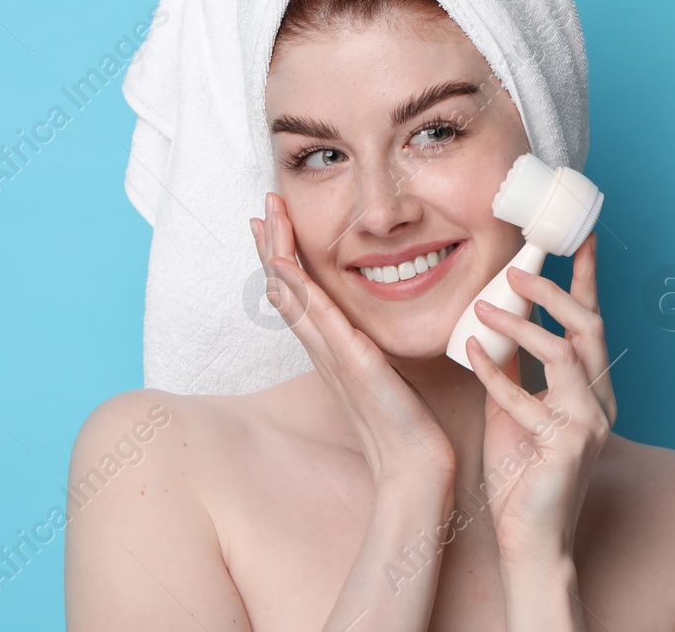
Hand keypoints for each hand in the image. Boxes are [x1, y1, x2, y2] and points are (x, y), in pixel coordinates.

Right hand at [251, 192, 454, 489]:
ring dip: (278, 255)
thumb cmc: (406, 425)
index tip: (273, 222)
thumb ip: (376, 350)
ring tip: (265, 220)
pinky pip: (321, 323)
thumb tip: (377, 329)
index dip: (283, 257)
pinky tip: (285, 268)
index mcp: (332, 350)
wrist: (413, 467)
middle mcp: (325, 351)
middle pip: (286, 289)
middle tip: (261, 207)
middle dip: (272, 245)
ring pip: (294, 298)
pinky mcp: (353, 365)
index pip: (300, 294)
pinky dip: (301, 293)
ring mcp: (334, 357)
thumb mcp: (387, 375)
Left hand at [465, 232, 615, 560]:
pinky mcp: (565, 447)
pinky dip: (497, 373)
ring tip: (484, 306)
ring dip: (523, 325)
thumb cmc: (523, 476)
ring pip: (565, 354)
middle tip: (517, 267)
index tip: (580, 238)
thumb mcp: (515, 409)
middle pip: (588, 328)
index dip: (586, 279)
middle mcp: (599, 402)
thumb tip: (498, 322)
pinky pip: (527, 400)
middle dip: (555, 290)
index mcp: (593, 390)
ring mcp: (587, 424)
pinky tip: (471, 351)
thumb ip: (515, 368)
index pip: (591, 323)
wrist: (532, 540)